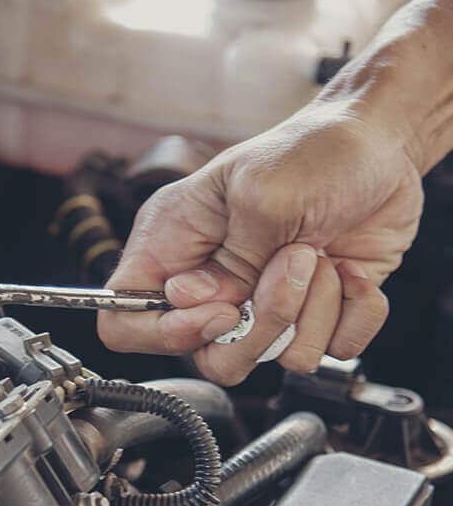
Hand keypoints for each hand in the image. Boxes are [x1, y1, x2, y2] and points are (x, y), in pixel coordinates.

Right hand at [98, 103, 423, 385]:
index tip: (222, 311)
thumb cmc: (313, 150)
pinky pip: (324, 352)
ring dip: (310, 311)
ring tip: (318, 254)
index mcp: (173, 246)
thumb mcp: (260, 191)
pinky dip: (350, 315)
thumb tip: (207, 305)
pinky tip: (349, 271)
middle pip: (206, 357)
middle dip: (261, 324)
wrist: (380, 146)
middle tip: (289, 264)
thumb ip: (229, 259)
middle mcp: (211, 283)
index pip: (124, 322)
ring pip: (270, 359)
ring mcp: (260, 304)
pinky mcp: (308, 315)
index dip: (165, 334)